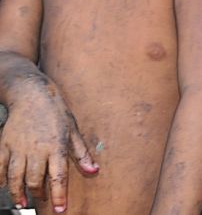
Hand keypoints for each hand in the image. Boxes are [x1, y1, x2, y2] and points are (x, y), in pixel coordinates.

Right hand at [0, 79, 97, 211]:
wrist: (33, 95)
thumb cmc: (56, 113)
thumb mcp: (73, 131)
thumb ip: (81, 154)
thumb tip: (94, 171)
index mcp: (56, 146)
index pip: (58, 176)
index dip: (59, 196)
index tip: (60, 210)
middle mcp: (37, 149)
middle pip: (34, 180)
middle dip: (37, 194)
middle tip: (40, 201)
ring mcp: (18, 147)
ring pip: (15, 177)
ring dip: (18, 193)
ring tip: (22, 202)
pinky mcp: (4, 144)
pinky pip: (0, 167)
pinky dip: (2, 179)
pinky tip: (6, 185)